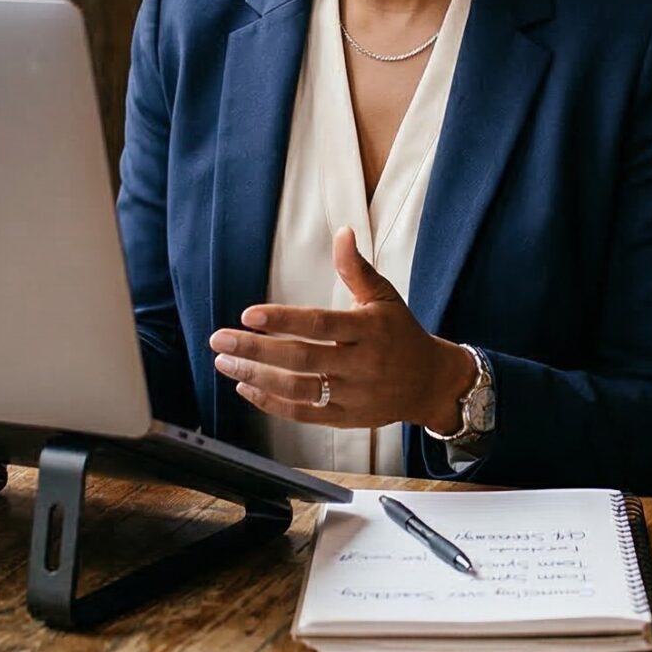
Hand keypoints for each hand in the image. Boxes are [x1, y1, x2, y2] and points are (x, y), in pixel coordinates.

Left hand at [209, 228, 476, 432]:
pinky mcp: (346, 419)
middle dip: (255, 351)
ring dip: (256, 377)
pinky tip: (246, 388)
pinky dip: (271, 404)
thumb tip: (342, 232)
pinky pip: (304, 414)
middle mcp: (361, 365)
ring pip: (298, 390)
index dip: (283, 320)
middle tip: (219, 340)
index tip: (248, 315)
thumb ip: (357, 268)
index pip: (320, 325)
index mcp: (370, 330)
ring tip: (225, 364)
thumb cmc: (401, 333)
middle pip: (301, 359)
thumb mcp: (384, 297)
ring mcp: (353, 395)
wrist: (431, 382)